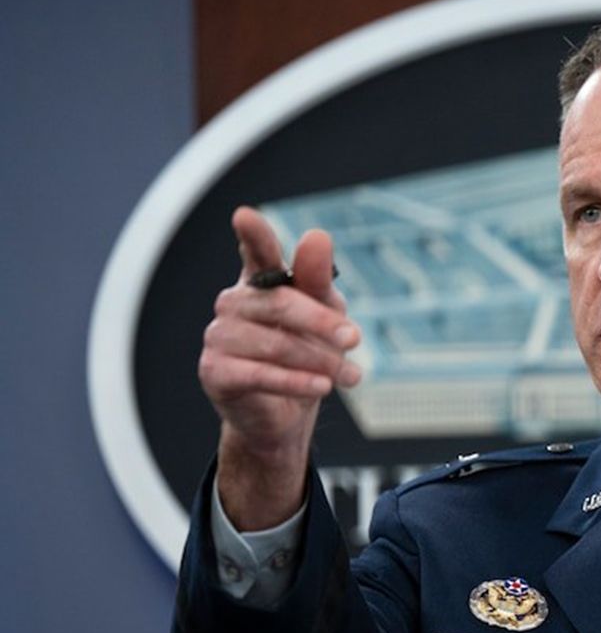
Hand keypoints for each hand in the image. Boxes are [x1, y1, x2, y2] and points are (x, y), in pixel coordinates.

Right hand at [199, 206, 361, 528]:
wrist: (287, 416)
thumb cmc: (308, 355)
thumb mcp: (325, 315)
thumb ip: (319, 280)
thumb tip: (317, 236)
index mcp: (259, 282)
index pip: (256, 252)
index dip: (253, 236)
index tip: (245, 216)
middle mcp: (233, 303)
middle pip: (280, 303)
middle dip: (322, 323)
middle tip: (355, 338)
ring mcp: (218, 336)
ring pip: (274, 343)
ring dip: (318, 360)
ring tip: (350, 375)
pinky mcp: (213, 372)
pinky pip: (258, 374)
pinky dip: (295, 381)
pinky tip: (322, 387)